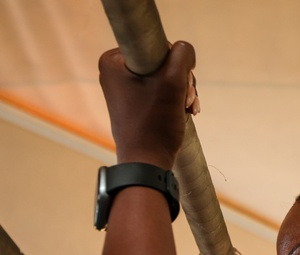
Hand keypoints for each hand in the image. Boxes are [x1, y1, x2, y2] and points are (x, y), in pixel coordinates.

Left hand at [98, 41, 198, 168]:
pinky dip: (175, 100)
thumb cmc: (155, 125)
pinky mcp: (135, 103)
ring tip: (187, 109)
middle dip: (180, 81)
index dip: (174, 64)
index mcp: (113, 61)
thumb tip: (183, 49)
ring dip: (181, 92)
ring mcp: (124, 89)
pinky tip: (185, 112)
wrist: (147, 163)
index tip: (176, 85)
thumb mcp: (173, 82)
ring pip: (165, 78)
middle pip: (162, 62)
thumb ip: (182, 54)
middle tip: (186, 99)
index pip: (157, 46)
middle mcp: (114, 73)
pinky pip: (160, 92)